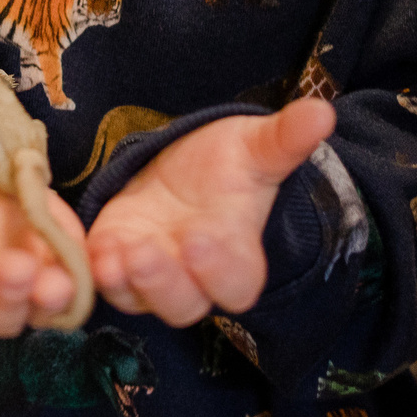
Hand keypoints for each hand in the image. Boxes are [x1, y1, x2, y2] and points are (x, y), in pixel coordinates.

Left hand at [88, 99, 337, 325]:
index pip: (237, 282)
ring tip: (120, 253)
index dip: (221, 269)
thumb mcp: (255, 147)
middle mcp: (193, 277)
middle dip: (167, 284)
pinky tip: (95, 249)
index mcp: (235, 253)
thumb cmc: (226, 166)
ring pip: (141, 299)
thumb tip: (321, 112)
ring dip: (129, 281)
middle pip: (184, 305)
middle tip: (149, 254)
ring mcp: (151, 275)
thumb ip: (285, 138)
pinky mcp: (115, 263)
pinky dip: (99, 270)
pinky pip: (105, 281)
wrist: (181, 174)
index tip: (203, 238)